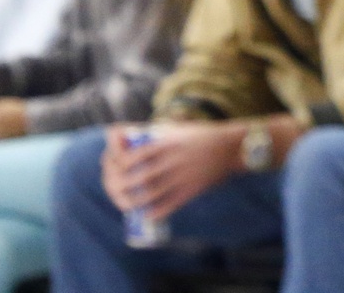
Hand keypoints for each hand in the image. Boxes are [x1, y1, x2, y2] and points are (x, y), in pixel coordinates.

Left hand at [102, 122, 241, 221]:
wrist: (232, 146)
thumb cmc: (201, 136)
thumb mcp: (177, 129)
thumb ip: (153, 134)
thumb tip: (124, 140)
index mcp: (167, 143)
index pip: (132, 155)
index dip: (116, 164)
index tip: (111, 167)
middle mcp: (173, 160)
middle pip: (138, 177)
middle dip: (120, 187)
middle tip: (116, 190)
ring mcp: (183, 176)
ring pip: (151, 194)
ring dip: (134, 202)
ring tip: (127, 205)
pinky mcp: (193, 189)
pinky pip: (169, 204)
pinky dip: (155, 212)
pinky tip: (147, 215)